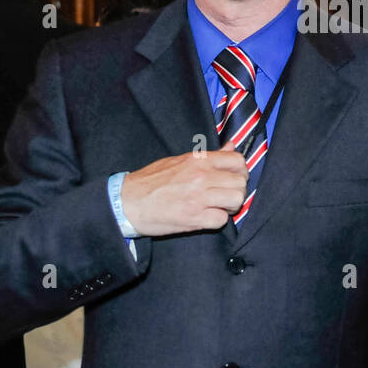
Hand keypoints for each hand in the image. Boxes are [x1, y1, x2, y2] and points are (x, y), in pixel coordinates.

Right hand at [120, 150, 246, 236]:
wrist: (127, 202)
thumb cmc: (150, 181)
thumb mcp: (180, 160)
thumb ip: (208, 156)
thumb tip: (230, 146)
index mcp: (198, 160)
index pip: (237, 160)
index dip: (240, 171)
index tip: (233, 178)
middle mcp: (201, 176)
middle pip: (240, 182)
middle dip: (237, 191)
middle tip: (225, 196)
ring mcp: (198, 197)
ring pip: (237, 200)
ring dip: (230, 206)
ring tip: (218, 207)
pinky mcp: (194, 218)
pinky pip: (221, 220)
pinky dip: (216, 221)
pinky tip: (206, 217)